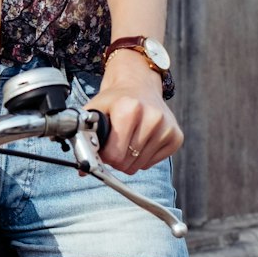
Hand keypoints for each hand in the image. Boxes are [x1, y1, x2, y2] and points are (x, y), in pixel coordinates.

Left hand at [89, 53, 182, 174]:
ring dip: (129, 159)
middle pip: (126, 163)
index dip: (104, 155)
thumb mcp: (95, 111)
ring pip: (139, 166)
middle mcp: (153, 117)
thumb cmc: (115, 101)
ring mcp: (167, 127)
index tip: (103, 146)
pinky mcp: (176, 137)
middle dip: (116, 158)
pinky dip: (143, 158)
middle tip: (115, 142)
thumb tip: (81, 171)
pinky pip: (152, 163)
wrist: (138, 85)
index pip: (114, 155)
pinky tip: (141, 139)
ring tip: (128, 139)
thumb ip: (83, 137)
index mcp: (130, 109)